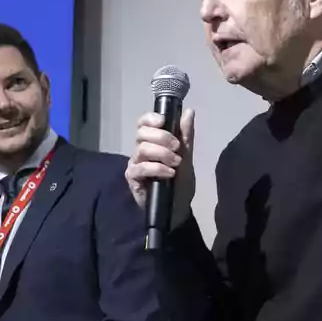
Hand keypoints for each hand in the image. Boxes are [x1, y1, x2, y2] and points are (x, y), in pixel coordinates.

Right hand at [124, 108, 195, 229]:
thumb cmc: (180, 183)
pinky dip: (157, 168)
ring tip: (175, 163)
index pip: (143, 123)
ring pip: (142, 149)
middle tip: (177, 148)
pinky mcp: (133, 179)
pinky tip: (169, 173)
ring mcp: (135, 164)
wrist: (179, 209)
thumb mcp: (187, 157)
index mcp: (152, 142)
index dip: (151, 118)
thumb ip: (186, 136)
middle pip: (141, 133)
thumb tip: (188, 111)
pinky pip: (141, 168)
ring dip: (162, 154)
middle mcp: (140, 151)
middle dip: (162, 137)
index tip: (164, 121)